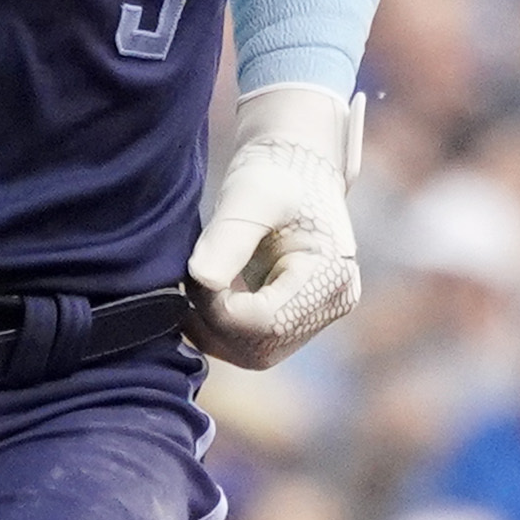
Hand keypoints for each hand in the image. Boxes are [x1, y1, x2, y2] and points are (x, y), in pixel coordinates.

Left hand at [186, 82, 361, 367]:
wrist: (293, 167)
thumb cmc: (275, 171)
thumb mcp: (250, 194)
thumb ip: (228, 237)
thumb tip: (201, 279)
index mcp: (331, 275)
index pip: (266, 323)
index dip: (218, 309)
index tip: (193, 273)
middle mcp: (332, 304)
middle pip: (260, 347)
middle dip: (213, 323)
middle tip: (187, 281)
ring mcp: (316, 316)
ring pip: (253, 353)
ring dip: (213, 329)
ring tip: (193, 287)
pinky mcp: (295, 319)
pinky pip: (251, 343)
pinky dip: (220, 327)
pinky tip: (203, 296)